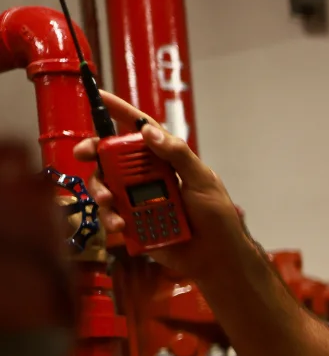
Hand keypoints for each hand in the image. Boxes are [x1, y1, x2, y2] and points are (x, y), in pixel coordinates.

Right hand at [72, 91, 244, 278]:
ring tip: (109, 201)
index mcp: (167, 161)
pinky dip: (110, 217)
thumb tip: (150, 131)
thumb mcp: (203, 182)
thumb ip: (179, 155)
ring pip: (106, 185)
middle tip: (83, 154)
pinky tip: (120, 225)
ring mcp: (139, 200)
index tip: (99, 97)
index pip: (141, 130)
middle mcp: (149, 177)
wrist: (216, 259)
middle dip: (94, 152)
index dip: (121, 112)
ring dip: (101, 190)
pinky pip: (111, 215)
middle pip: (113, 156)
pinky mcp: (134, 223)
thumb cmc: (217, 218)